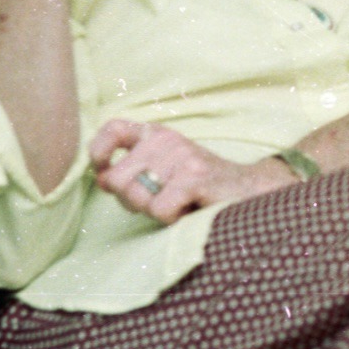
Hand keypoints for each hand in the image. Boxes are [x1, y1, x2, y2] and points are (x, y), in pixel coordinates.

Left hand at [89, 120, 296, 225]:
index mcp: (157, 134)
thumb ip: (132, 171)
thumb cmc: (200, 187)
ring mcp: (183, 156)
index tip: (104, 173)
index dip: (99, 153)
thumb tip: (102, 179)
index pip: (113, 129)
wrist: (250, 190)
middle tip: (160, 201)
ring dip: (156, 212)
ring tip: (180, 204)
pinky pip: (160, 209)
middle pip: (118, 179)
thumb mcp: (164, 171)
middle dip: (132, 201)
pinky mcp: (196, 176)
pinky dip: (172, 218)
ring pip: (137, 198)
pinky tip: (190, 209)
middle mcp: (168, 139)